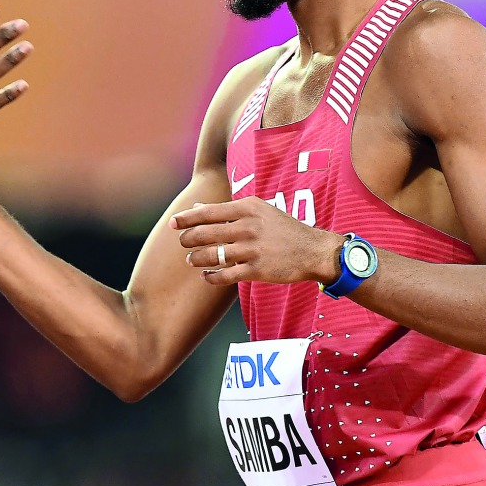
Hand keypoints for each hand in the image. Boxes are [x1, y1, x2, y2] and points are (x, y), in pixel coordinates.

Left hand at [169, 196, 338, 286]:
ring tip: (192, 260)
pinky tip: (206, 276)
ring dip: (196, 259)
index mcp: (247, 208)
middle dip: (187, 239)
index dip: (186, 218)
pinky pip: (224, 275)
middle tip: (182, 243)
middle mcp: (248, 227)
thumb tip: (196, 208)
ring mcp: (252, 249)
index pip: (208, 212)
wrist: (312, 250)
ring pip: (211, 255)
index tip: (173, 223)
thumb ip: (228, 210)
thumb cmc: (282, 228)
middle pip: (204, 233)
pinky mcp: (256, 270)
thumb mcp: (259, 210)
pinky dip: (210, 277)